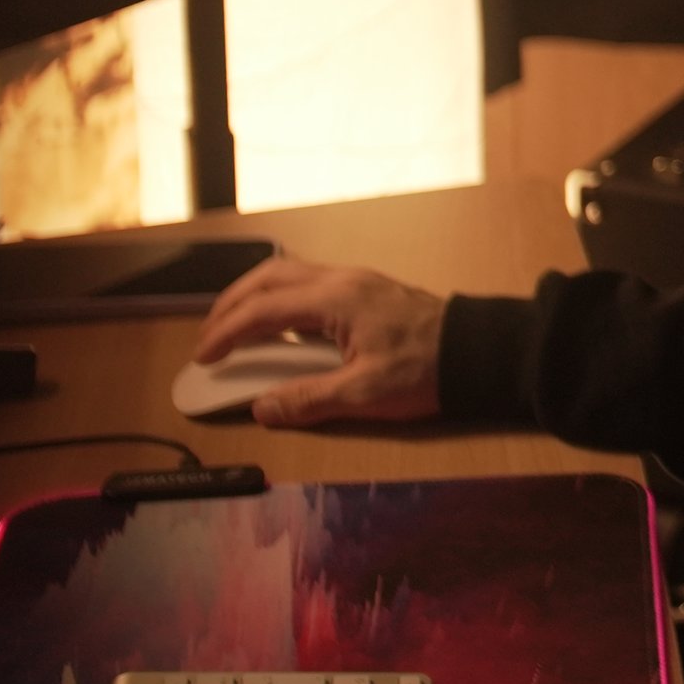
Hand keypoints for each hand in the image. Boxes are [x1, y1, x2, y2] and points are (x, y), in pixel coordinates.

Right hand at [192, 256, 445, 426]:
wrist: (480, 352)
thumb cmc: (427, 370)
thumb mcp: (366, 394)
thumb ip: (309, 400)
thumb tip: (260, 408)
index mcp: (337, 299)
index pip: (263, 308)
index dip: (226, 332)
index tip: (203, 358)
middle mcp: (343, 280)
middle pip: (271, 277)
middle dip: (232, 304)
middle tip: (209, 338)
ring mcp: (358, 282)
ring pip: (291, 275)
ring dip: (256, 297)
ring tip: (236, 329)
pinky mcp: (370, 292)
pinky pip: (310, 285)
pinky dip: (282, 300)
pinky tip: (281, 327)